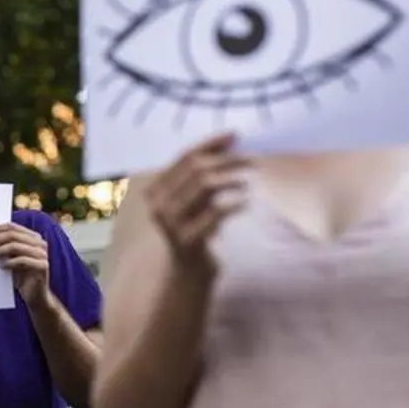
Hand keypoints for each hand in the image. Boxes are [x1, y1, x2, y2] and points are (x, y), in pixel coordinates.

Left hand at [0, 223, 49, 306]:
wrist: (35, 296)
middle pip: (13, 235)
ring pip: (16, 246)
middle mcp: (40, 243)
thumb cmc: (21, 276)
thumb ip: (3, 248)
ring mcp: (42, 254)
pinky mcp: (42, 266)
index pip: (12, 227)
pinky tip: (1, 267)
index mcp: (33, 237)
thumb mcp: (11, 259)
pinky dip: (9, 262)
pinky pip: (22, 260)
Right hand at [145, 132, 249, 272]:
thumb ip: (204, 174)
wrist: (189, 272)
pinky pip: (216, 213)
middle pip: (196, 168)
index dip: (211, 143)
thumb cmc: (196, 230)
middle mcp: (158, 203)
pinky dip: (234, 204)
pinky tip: (246, 203)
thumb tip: (231, 140)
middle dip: (227, 160)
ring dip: (231, 179)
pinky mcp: (186, 239)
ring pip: (205, 185)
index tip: (236, 135)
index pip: (185, 157)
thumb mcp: (196, 199)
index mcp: (157, 189)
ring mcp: (170, 222)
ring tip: (247, 181)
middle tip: (251, 160)